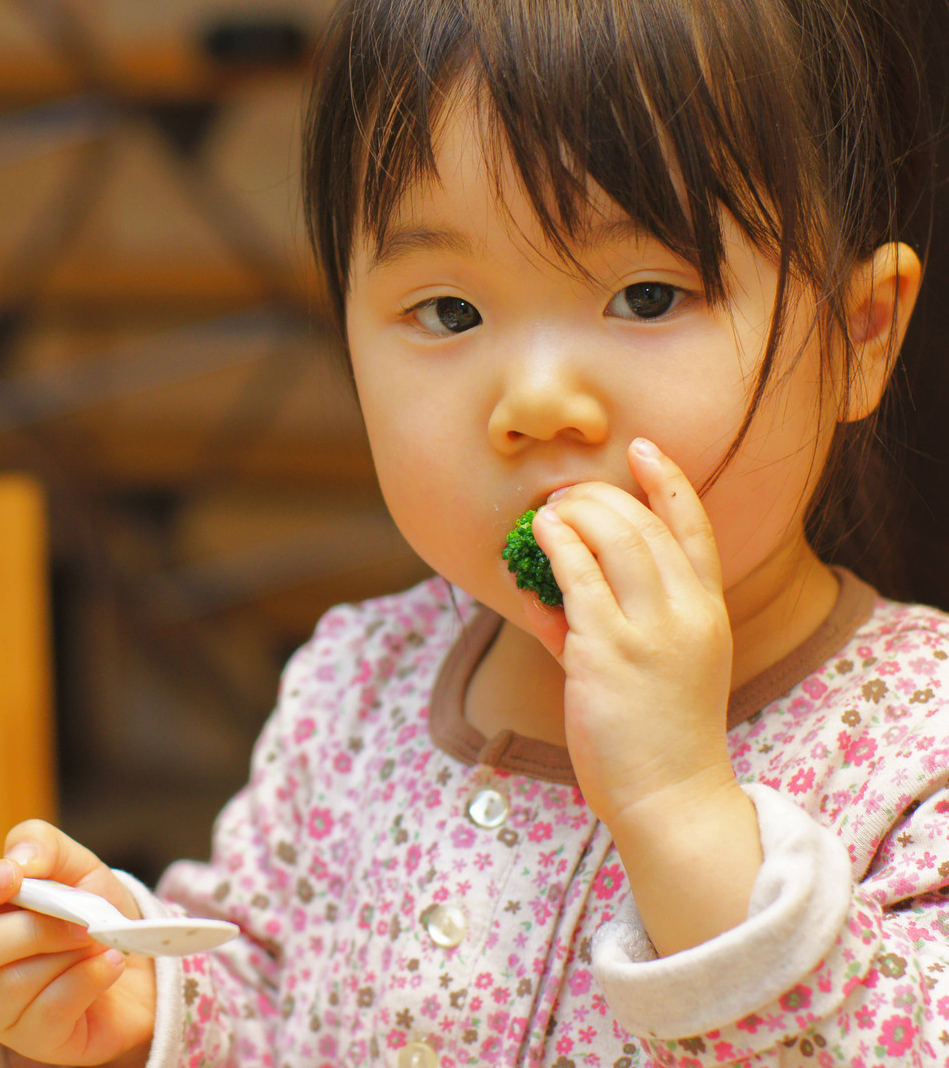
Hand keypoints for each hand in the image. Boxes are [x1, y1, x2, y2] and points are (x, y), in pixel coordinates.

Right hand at [0, 819, 155, 1066]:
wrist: (140, 969)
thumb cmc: (93, 915)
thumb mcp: (77, 866)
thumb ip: (44, 845)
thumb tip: (18, 859)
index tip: (12, 876)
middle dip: (39, 928)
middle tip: (83, 919)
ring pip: (15, 981)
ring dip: (68, 954)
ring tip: (99, 942)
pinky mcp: (33, 1039)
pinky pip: (50, 1010)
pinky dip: (87, 980)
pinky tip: (109, 965)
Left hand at [518, 437, 738, 830]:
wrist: (670, 797)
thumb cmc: (655, 736)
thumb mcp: (650, 670)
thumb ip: (598, 627)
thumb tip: (542, 597)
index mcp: (708, 614)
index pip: (696, 530)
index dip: (670, 481)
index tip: (644, 449)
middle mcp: (687, 614)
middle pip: (648, 524)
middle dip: (603, 496)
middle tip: (568, 492)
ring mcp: (652, 632)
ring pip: (617, 540)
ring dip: (577, 514)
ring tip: (549, 511)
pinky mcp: (609, 653)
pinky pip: (579, 579)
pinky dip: (557, 547)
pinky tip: (539, 536)